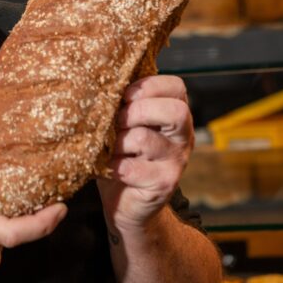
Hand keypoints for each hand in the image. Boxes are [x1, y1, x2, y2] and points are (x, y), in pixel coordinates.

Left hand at [97, 75, 193, 231]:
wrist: (127, 203)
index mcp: (177, 113)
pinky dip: (112, 165)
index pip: (176, 86)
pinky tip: (107, 167)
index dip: (147, 87)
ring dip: (118, 141)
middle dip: (137, 111)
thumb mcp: (127, 123)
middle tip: (117, 122)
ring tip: (109, 147)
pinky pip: (131, 167)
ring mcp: (176, 161)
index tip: (124, 96)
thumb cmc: (123, 154)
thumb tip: (99, 79)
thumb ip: (125, 103)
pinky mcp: (163, 184)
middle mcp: (183, 136)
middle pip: (173, 111)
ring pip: (143, 138)